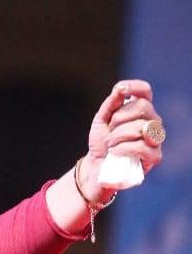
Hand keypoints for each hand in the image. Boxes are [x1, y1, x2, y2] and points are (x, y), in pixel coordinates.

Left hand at [79, 79, 164, 201]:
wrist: (96, 167)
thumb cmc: (102, 143)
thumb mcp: (102, 120)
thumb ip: (111, 104)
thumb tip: (120, 89)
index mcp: (141, 111)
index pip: (145, 92)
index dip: (134, 87)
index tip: (119, 90)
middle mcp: (152, 122)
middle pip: (143, 107)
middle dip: (120, 118)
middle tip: (110, 130)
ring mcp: (156, 140)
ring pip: (142, 127)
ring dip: (119, 135)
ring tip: (110, 144)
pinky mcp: (154, 157)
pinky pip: (141, 146)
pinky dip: (124, 148)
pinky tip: (115, 152)